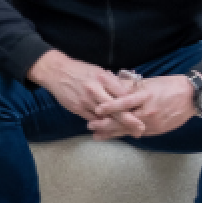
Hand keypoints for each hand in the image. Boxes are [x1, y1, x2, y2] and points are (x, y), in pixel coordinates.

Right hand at [27, 51, 141, 128]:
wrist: (56, 72)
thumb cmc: (80, 70)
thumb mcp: (98, 71)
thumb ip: (112, 82)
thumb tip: (127, 91)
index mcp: (103, 78)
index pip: (123, 95)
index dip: (135, 105)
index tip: (145, 112)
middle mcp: (95, 90)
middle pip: (116, 109)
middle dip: (130, 121)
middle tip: (140, 130)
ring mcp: (86, 101)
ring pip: (104, 117)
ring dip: (116, 125)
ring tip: (127, 132)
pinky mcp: (78, 108)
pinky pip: (92, 120)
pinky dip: (101, 124)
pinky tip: (108, 128)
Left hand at [91, 75, 196, 138]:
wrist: (192, 97)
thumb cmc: (170, 86)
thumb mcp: (150, 82)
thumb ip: (131, 86)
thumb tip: (112, 83)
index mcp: (146, 96)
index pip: (125, 102)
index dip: (110, 107)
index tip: (97, 110)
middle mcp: (149, 111)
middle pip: (124, 120)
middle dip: (105, 125)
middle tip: (90, 126)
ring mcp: (153, 123)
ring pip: (129, 130)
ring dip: (112, 133)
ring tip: (97, 135)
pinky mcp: (157, 130)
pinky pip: (138, 133)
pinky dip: (125, 134)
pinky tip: (114, 136)